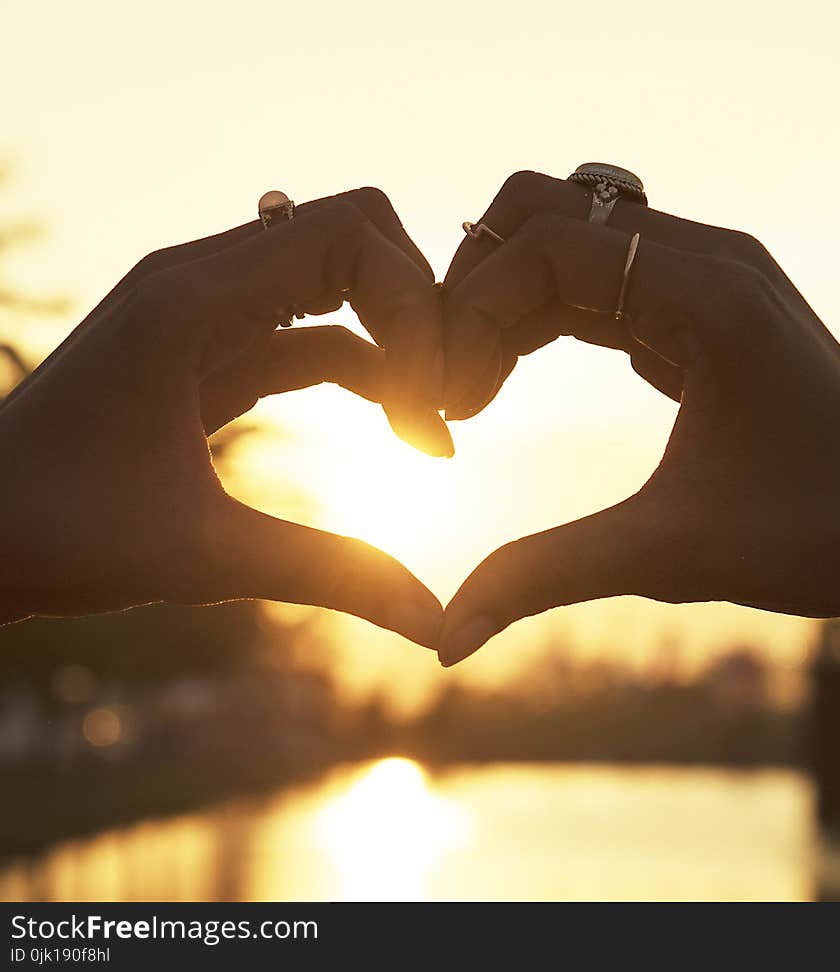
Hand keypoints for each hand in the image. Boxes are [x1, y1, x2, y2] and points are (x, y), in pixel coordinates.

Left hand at [0, 187, 446, 647]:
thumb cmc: (56, 536)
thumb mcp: (205, 556)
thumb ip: (333, 575)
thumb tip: (437, 624)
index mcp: (191, 297)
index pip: (349, 234)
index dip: (416, 306)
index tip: (434, 406)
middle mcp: (198, 283)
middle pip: (352, 240)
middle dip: (417, 315)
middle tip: (446, 407)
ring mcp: (202, 315)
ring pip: (334, 292)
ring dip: (395, 348)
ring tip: (431, 434)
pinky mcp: (206, 355)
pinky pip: (307, 339)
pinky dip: (362, 371)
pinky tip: (397, 428)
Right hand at [439, 170, 839, 664]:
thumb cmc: (810, 538)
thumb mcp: (665, 555)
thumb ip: (544, 578)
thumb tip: (446, 639)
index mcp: (710, 292)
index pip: (550, 245)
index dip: (474, 311)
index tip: (447, 400)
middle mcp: (709, 260)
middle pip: (547, 213)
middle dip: (476, 288)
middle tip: (446, 381)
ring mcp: (705, 278)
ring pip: (565, 242)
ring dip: (502, 302)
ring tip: (469, 389)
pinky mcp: (697, 309)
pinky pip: (594, 282)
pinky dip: (537, 316)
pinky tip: (507, 377)